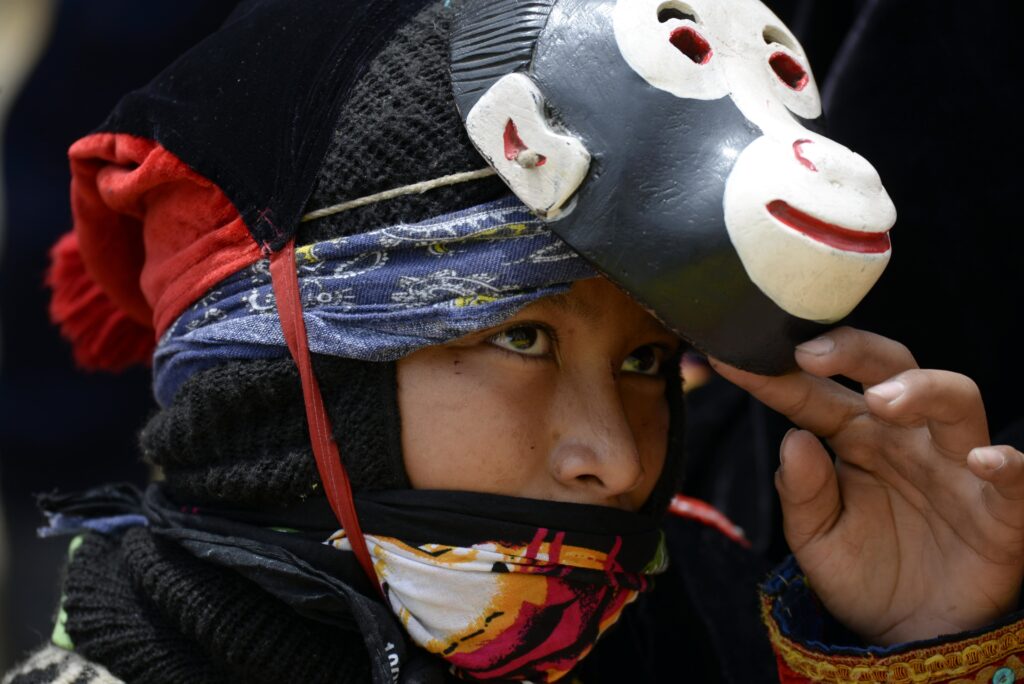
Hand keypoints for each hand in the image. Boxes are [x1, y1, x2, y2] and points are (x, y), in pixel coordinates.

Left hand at [709, 327, 1023, 644]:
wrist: (909, 633)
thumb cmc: (861, 571)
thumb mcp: (815, 539)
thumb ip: (801, 494)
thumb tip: (792, 440)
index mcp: (853, 436)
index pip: (814, 394)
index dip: (776, 374)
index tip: (732, 354)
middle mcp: (905, 438)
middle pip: (891, 369)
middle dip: (855, 352)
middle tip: (813, 354)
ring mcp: (956, 467)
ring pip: (956, 401)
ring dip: (923, 390)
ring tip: (883, 400)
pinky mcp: (1001, 509)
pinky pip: (1017, 478)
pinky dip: (1009, 464)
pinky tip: (983, 461)